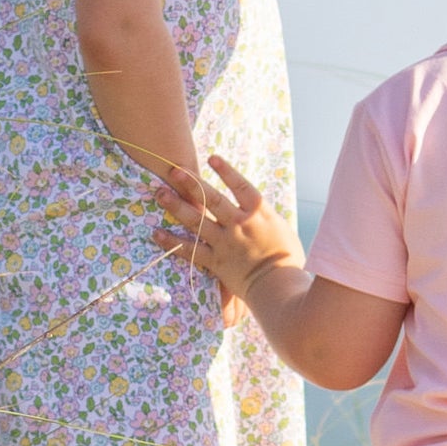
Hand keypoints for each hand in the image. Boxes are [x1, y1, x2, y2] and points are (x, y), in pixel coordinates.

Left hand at [152, 156, 303, 303]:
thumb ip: (266, 216)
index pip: (240, 186)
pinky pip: (189, 250)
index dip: (226, 171)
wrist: (279, 287)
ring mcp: (225, 241)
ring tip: (160, 193)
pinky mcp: (215, 261)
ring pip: (196, 220)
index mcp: (259, 213)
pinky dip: (172, 242)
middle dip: (192, 183)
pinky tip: (157, 233)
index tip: (212, 158)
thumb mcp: (282, 229)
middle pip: (212, 199)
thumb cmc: (288, 259)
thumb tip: (257, 208)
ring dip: (176, 206)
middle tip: (174, 170)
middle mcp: (239, 223)